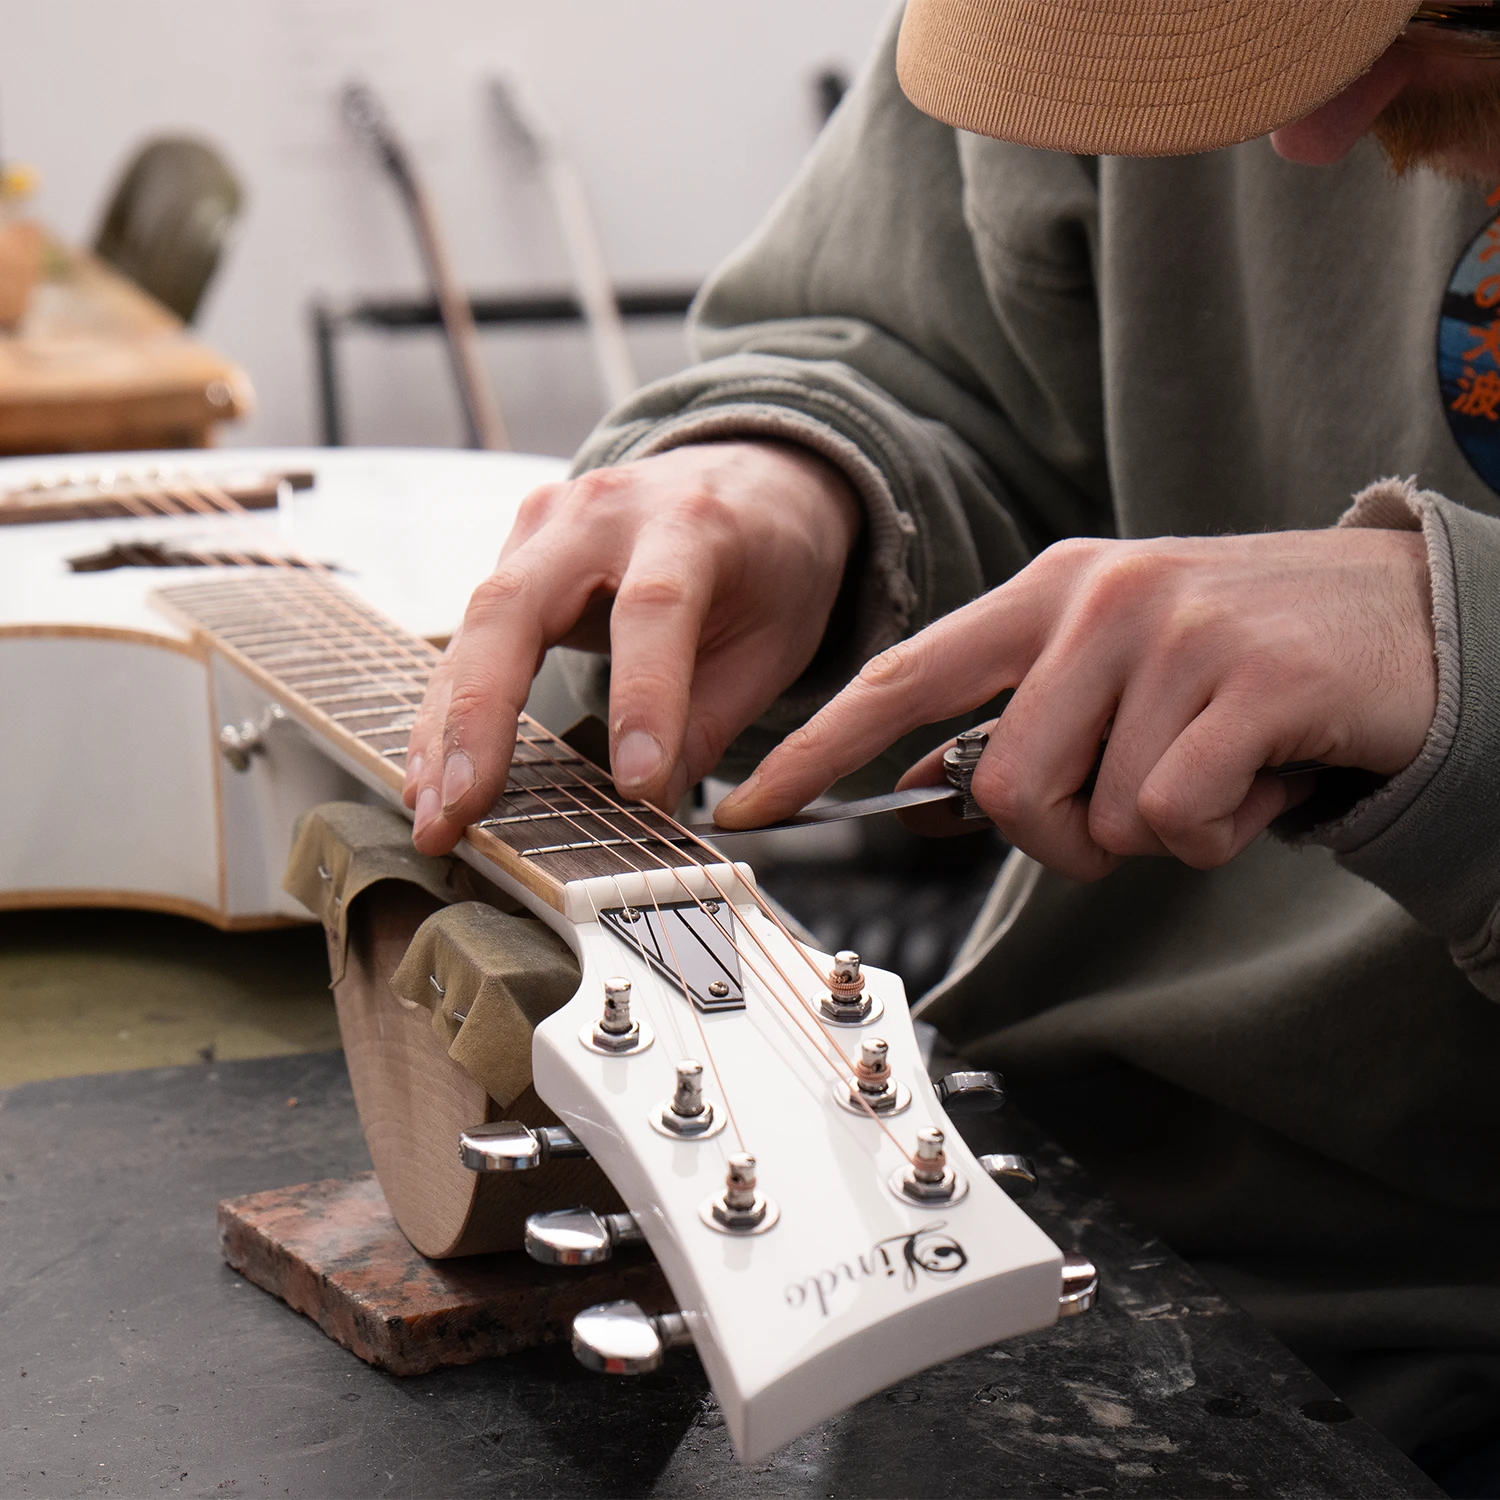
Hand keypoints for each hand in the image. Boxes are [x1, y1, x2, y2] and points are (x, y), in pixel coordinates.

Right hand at [403, 440, 861, 854]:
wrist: (753, 479)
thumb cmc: (769, 566)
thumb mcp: (770, 643)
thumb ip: (708, 724)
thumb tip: (652, 816)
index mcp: (691, 522)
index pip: (653, 608)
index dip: (642, 699)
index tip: (637, 790)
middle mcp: (603, 512)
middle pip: (516, 605)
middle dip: (481, 717)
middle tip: (463, 809)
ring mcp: (547, 524)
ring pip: (476, 624)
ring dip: (445, 729)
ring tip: (433, 815)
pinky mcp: (517, 549)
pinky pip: (471, 634)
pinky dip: (450, 710)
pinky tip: (431, 775)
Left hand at [714, 529, 1437, 879]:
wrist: (1411, 617)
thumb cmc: (1244, 657)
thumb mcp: (1117, 663)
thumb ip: (1023, 715)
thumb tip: (923, 783)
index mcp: (1047, 593)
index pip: (902, 676)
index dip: (817, 746)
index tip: (751, 801)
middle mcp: (1096, 600)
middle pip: (1000, 791)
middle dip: (1063, 837)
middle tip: (1139, 804)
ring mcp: (1172, 634)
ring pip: (1095, 818)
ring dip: (1156, 833)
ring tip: (1215, 769)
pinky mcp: (1251, 680)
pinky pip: (1177, 821)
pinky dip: (1219, 834)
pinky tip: (1260, 778)